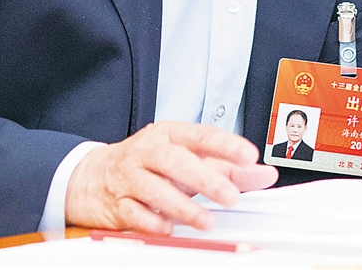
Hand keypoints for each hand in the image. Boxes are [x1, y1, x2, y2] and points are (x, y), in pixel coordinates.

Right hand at [65, 121, 277, 233]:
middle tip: (230, 195)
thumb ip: (229, 167)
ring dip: (182, 206)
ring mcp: (131, 175)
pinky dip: (151, 221)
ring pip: (154, 188)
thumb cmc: (151, 163)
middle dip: (205, 179)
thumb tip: (265, 173)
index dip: (226, 145)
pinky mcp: (118, 202)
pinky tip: (168, 228)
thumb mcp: (190, 157)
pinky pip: (134, 212)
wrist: (95, 175)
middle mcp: (150, 150)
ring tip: (206, 221)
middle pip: (176, 161)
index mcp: (171, 134)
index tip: (249, 156)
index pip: (202, 135)